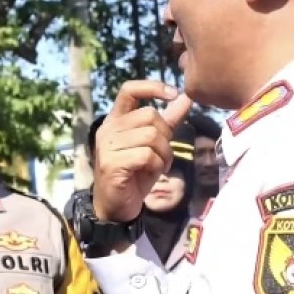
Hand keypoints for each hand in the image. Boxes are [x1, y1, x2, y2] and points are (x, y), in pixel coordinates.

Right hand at [93, 80, 192, 222]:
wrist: (116, 206)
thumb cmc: (135, 174)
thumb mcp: (153, 145)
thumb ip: (167, 121)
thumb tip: (186, 98)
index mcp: (116, 120)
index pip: (129, 90)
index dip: (153, 87)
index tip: (174, 94)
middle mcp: (108, 129)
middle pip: (150, 115)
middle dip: (165, 135)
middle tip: (162, 154)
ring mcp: (107, 146)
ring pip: (151, 136)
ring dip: (163, 153)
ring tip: (158, 165)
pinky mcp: (112, 163)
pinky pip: (147, 155)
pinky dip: (157, 165)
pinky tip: (151, 173)